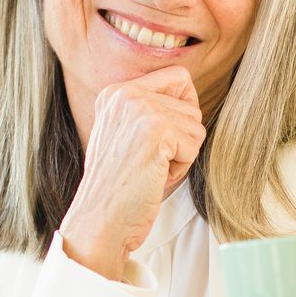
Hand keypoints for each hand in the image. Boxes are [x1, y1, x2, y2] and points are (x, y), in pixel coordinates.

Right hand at [59, 67, 205, 279]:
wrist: (100, 218)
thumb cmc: (119, 186)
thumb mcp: (127, 135)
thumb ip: (151, 110)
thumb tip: (191, 95)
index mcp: (116, 92)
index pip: (178, 77)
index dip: (184, 109)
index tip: (165, 138)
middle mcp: (126, 93)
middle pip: (191, 106)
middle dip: (180, 140)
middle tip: (150, 161)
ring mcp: (140, 109)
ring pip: (196, 126)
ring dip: (181, 155)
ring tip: (150, 169)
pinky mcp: (155, 130)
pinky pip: (194, 144)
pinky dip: (180, 167)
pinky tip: (153, 176)